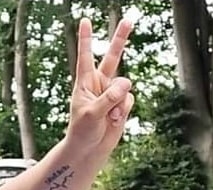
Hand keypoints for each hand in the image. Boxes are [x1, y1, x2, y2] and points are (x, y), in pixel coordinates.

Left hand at [65, 18, 134, 156]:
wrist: (89, 148)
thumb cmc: (82, 131)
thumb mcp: (91, 114)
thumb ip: (109, 97)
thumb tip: (126, 83)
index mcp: (85, 83)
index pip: (86, 56)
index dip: (86, 39)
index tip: (84, 20)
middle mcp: (99, 83)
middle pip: (113, 57)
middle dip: (121, 38)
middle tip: (129, 19)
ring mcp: (112, 92)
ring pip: (125, 87)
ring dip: (119, 103)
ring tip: (107, 117)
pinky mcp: (122, 102)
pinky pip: (130, 100)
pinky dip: (123, 111)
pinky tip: (113, 120)